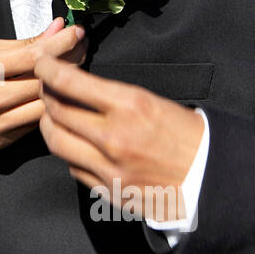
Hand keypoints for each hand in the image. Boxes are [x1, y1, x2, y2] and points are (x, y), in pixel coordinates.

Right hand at [0, 18, 85, 149]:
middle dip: (69, 63)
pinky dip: (48, 108)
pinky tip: (54, 95)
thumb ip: (24, 43)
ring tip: (72, 73)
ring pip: (44, 107)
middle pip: (44, 82)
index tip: (77, 32)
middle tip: (81, 49)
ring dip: (63, 89)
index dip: (62, 43)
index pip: (34, 56)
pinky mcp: (0, 141)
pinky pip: (34, 124)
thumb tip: (58, 28)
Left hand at [34, 43, 204, 221]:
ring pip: (56, 142)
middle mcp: (113, 137)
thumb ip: (111, 96)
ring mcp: (108, 167)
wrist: (211, 177)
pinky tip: (75, 142)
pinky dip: (68, 151)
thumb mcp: (152, 101)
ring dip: (49, 124)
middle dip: (45, 94)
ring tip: (53, 115)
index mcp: (129, 106)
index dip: (48, 69)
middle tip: (46, 87)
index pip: (70, 83)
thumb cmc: (186, 135)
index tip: (43, 63)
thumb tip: (77, 88)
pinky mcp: (108, 190)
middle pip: (56, 111)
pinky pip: (72, 166)